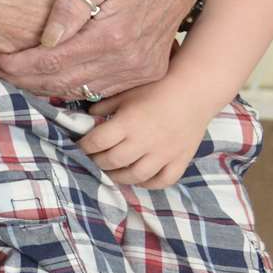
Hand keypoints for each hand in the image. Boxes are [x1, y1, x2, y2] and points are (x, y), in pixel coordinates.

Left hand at [0, 0, 195, 99]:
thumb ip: (69, 6)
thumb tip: (45, 38)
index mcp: (110, 36)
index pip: (51, 61)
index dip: (18, 64)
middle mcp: (125, 61)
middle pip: (61, 82)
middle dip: (23, 79)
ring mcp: (137, 73)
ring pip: (78, 91)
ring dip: (42, 87)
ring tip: (14, 76)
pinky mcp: (144, 76)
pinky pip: (98, 92)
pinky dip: (69, 88)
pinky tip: (47, 80)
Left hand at [79, 80, 213, 188]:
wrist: (194, 91)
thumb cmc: (157, 88)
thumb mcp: (126, 93)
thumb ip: (105, 106)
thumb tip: (87, 117)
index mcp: (128, 122)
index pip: (98, 141)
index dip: (83, 146)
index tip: (78, 146)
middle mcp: (145, 141)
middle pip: (113, 161)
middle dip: (97, 162)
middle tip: (92, 159)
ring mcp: (164, 154)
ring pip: (135, 175)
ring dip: (118, 177)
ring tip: (110, 171)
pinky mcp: (181, 160)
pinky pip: (163, 181)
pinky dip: (148, 183)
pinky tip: (138, 178)